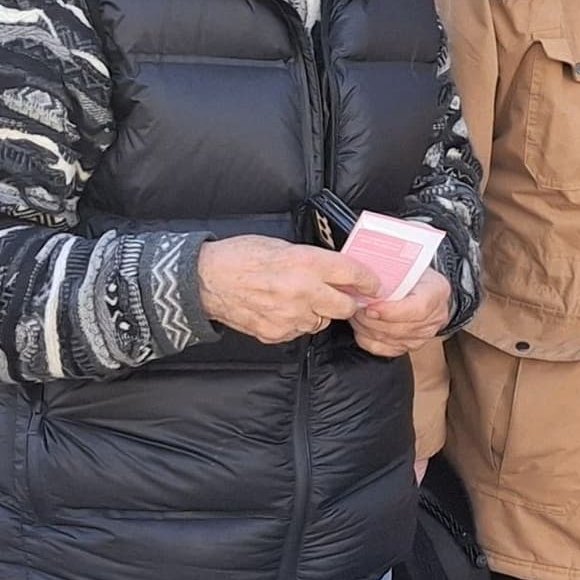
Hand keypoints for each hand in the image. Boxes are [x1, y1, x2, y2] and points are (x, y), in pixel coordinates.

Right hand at [196, 236, 377, 346]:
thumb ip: (312, 260)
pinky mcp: (276, 333)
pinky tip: (280, 309)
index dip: (368, 281)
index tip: (373, 284)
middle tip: (340, 295)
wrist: (206, 280)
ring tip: (298, 299)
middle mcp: (301, 291)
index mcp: (304, 263)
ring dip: (318, 313)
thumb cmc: (241, 256)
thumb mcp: (281, 246)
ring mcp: (289, 316)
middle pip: (345, 307)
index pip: (352, 274)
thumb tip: (336, 270)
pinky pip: (299, 331)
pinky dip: (296, 323)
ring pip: (322, 322)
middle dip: (345, 302)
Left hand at [348, 267, 455, 358]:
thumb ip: (393, 272)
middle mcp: (434, 317)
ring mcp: (423, 335)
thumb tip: (364, 275)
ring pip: (389, 339)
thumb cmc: (414, 274)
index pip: (418, 308)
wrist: (425, 288)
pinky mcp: (410, 347)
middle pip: (400, 327)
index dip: (392, 311)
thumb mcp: (409, 265)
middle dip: (371, 319)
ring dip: (366, 327)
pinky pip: (383, 349)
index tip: (371, 307)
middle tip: (354, 307)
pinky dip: (367, 339)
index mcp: (437, 291)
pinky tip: (361, 326)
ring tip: (355, 313)